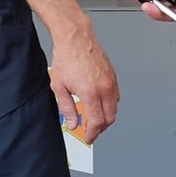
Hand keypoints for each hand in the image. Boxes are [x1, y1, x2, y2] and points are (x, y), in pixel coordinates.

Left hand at [49, 27, 118, 143]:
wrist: (75, 38)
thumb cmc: (67, 57)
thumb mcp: (59, 86)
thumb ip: (67, 108)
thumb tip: (72, 123)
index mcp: (91, 93)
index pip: (97, 122)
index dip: (92, 133)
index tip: (88, 138)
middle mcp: (105, 88)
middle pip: (109, 118)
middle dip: (100, 128)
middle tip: (91, 131)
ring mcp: (111, 82)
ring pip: (115, 107)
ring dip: (106, 116)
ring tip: (94, 119)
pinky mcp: (113, 76)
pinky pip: (116, 96)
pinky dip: (109, 104)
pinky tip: (99, 104)